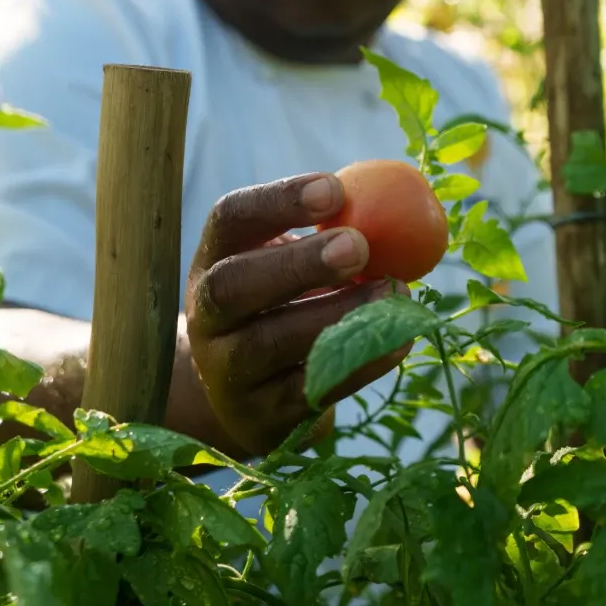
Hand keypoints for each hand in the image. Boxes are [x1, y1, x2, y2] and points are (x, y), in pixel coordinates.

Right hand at [186, 173, 412, 455]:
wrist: (252, 396)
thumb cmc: (285, 306)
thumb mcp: (291, 262)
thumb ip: (329, 232)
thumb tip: (398, 202)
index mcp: (214, 259)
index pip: (229, 219)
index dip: (277, 202)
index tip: (335, 189)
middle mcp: (207, 315)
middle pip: (233, 285)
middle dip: (297, 264)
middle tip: (358, 245)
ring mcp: (227, 370)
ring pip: (271, 342)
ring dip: (338, 314)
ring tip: (393, 292)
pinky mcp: (261, 416)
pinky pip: (310, 389)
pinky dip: (360, 364)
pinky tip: (398, 341)